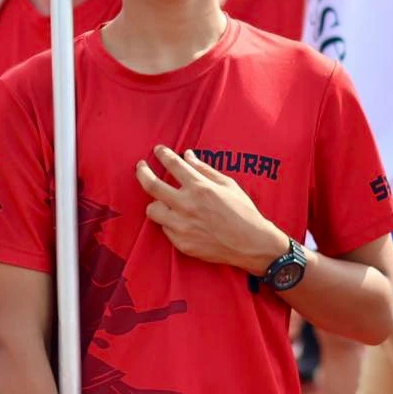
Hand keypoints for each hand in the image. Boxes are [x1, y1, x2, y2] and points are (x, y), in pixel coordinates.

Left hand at [135, 145, 285, 272]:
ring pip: (152, 210)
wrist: (252, 244)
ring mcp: (182, 226)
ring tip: (163, 201)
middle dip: (142, 172)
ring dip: (156, 203)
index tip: (157, 150)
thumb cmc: (243, 211)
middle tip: (141, 166)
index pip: (173, 164)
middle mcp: (187, 205)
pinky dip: (169, 222)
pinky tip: (180, 220)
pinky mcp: (181, 243)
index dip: (162, 154)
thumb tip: (187, 155)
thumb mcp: (228, 184)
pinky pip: (165, 228)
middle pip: (151, 186)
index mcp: (200, 187)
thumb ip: (204, 169)